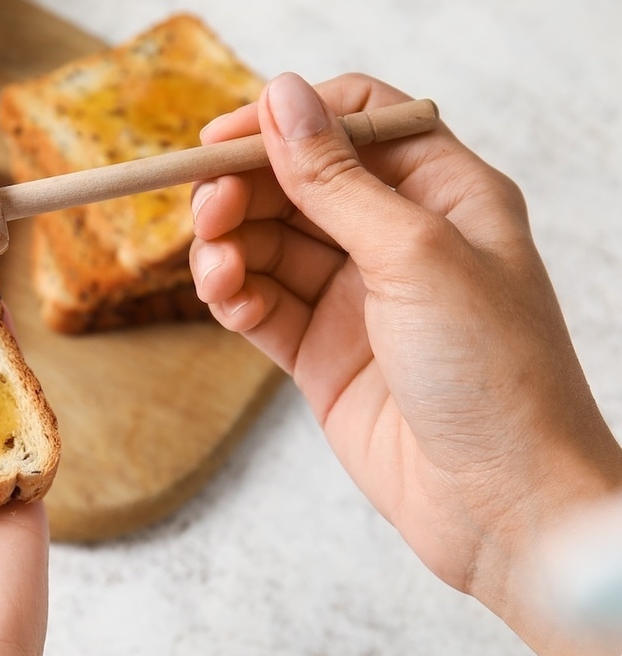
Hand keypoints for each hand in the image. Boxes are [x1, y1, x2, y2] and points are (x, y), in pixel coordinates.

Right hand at [190, 72, 621, 655]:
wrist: (501, 506)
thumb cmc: (496, 375)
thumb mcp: (415, 256)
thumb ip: (337, 181)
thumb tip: (281, 97)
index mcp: (445, 195)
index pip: (355, 123)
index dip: (289, 120)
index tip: (226, 137)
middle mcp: (398, 239)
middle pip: (299, 183)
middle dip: (246, 188)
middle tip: (207, 205)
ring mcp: (356, 298)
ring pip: (269, 243)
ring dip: (230, 244)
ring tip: (215, 265)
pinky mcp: (321, 352)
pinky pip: (261, 303)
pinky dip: (233, 294)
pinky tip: (224, 296)